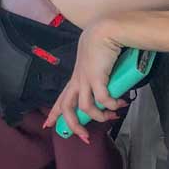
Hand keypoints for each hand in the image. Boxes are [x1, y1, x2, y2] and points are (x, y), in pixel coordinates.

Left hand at [43, 23, 123, 142]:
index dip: (54, 113)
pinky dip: (111, 105)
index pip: (61, 99)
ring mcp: (85, 79)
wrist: (105, 31)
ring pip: (85, 107)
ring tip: (113, 115)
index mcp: (76, 79)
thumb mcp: (98, 68)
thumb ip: (101, 81)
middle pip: (66, 107)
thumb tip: (111, 96)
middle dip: (73, 125)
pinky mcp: (96, 77)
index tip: (48, 125)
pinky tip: (120, 103)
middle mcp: (77, 81)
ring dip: (100, 116)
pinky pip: (102, 99)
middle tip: (84, 136)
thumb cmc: (102, 47)